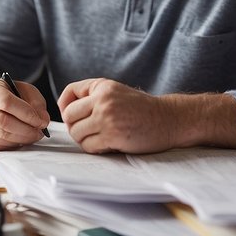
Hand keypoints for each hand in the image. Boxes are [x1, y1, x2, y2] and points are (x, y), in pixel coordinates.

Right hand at [0, 76, 49, 150]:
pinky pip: (2, 146)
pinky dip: (16, 144)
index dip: (26, 114)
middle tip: (40, 132)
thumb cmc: (9, 96)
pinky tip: (22, 138)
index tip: (42, 122)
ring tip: (34, 135)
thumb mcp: (24, 90)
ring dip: (24, 139)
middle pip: (4, 122)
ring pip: (4, 137)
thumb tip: (43, 120)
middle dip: (27, 130)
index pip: (6, 102)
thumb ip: (36, 102)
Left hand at [57, 78, 235, 153]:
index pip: (69, 93)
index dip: (65, 107)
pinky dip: (95, 149)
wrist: (170, 119)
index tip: (74, 116)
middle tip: (89, 132)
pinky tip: (109, 145)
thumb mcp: (116, 93)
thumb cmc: (142, 109)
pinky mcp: (113, 135)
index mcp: (102, 86)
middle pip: (69, 117)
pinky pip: (89, 146)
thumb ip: (93, 97)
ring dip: (85, 140)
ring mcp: (107, 117)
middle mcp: (103, 99)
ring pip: (77, 133)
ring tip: (101, 139)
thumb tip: (65, 112)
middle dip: (75, 127)